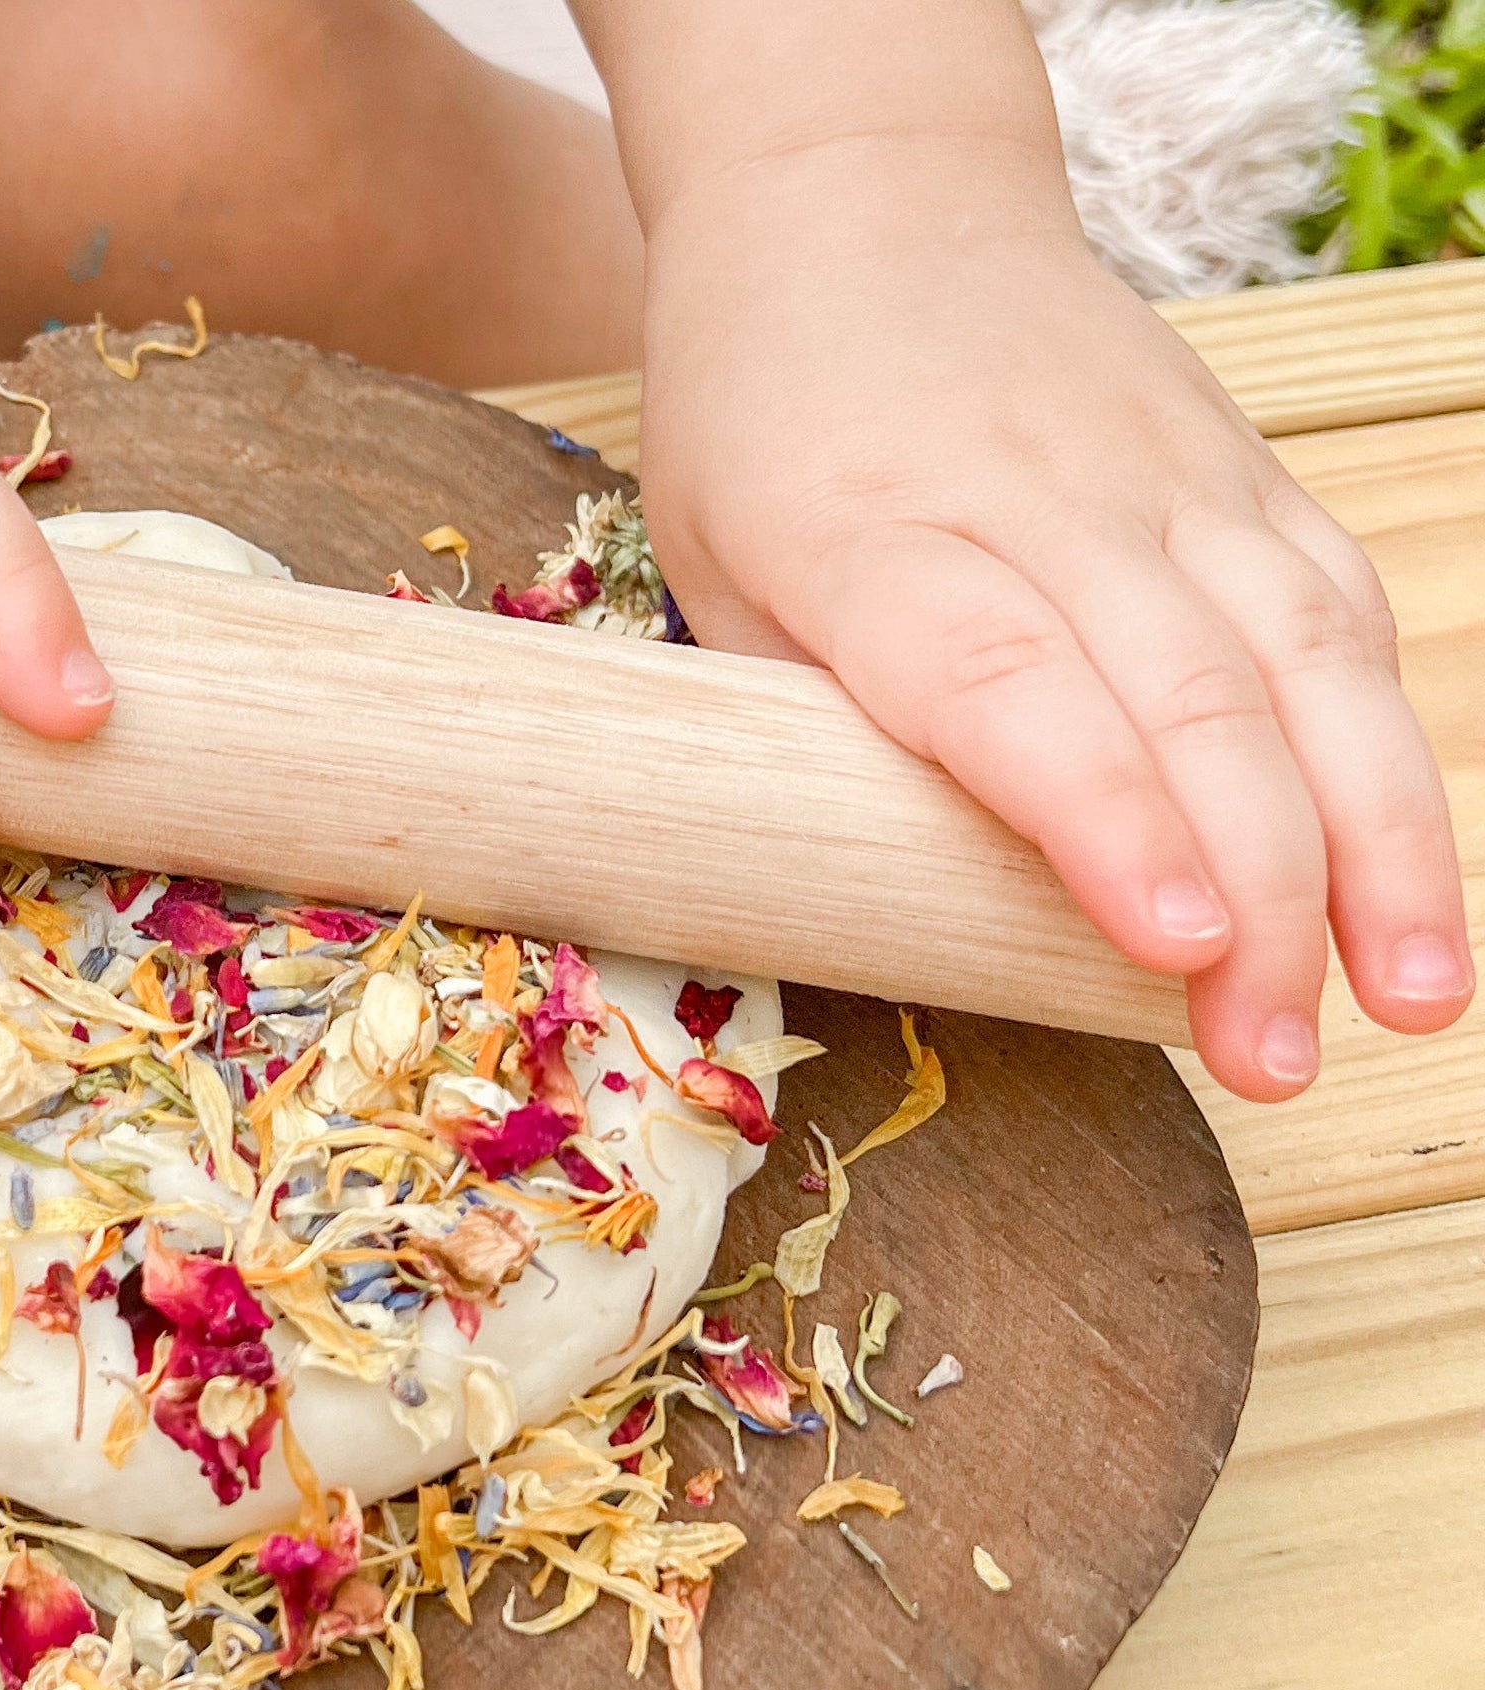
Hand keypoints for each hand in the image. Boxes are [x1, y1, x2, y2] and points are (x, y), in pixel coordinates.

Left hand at [634, 144, 1470, 1099]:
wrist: (857, 200)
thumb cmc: (760, 420)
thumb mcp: (715, 574)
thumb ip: (796, 729)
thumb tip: (870, 910)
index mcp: (874, 538)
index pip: (1013, 687)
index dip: (1108, 823)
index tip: (1179, 946)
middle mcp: (1040, 503)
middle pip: (1186, 704)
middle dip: (1261, 898)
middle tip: (1275, 1055)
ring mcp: (1164, 479)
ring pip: (1303, 664)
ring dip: (1372, 845)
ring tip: (1404, 1000)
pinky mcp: (1240, 471)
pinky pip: (1338, 610)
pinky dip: (1386, 747)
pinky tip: (1409, 875)